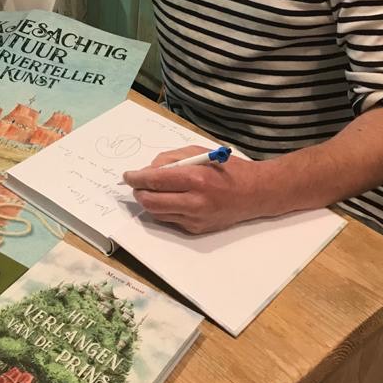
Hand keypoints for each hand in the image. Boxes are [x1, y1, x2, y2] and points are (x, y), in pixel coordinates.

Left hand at [122, 147, 266, 234]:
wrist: (254, 193)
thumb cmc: (226, 169)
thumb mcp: (199, 153)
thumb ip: (171, 159)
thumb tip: (147, 170)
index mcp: (195, 178)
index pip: (155, 180)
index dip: (136, 178)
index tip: (128, 176)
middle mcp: (194, 201)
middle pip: (151, 201)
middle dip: (138, 192)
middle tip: (136, 185)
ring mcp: (195, 219)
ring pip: (157, 213)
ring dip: (149, 201)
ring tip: (152, 190)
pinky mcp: (196, 229)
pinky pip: (170, 220)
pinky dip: (164, 209)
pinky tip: (170, 199)